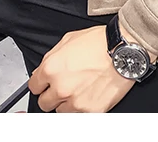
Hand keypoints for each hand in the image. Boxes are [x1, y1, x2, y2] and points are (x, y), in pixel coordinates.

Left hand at [28, 24, 154, 112]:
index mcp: (51, 68)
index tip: (46, 83)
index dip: (41, 83)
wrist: (123, 51)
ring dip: (66, 103)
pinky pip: (77, 116)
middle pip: (44, 103)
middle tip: (64, 86)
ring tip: (79, 89)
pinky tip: (88, 94)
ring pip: (60, 112)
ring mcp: (74, 101)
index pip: (34, 87)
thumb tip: (42, 70)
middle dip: (52, 95)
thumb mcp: (69, 40)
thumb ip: (51, 57)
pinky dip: (81, 108)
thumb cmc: (99, 43)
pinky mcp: (89, 111)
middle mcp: (60, 87)